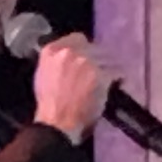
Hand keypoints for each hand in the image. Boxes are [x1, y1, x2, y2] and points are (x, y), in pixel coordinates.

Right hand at [29, 31, 113, 145]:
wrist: (57, 123)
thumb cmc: (48, 104)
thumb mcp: (43, 76)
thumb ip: (56, 61)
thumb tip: (69, 56)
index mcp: (51, 51)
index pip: (76, 38)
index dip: (85, 48)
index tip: (88, 57)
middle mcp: (69, 52)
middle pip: (94, 47)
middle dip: (98, 59)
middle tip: (98, 70)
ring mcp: (86, 63)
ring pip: (107, 58)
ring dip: (108, 68)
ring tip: (107, 79)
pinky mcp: (101, 74)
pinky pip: (116, 71)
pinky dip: (118, 78)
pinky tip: (116, 84)